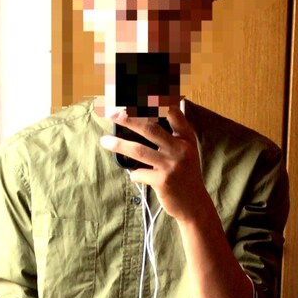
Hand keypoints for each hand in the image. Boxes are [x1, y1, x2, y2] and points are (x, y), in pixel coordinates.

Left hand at [100, 102, 210, 223]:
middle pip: (150, 127)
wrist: (193, 204)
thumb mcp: (185, 151)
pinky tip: (133, 174)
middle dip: (129, 118)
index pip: (172, 112)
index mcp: (186, 137)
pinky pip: (139, 173)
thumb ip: (172, 134)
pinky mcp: (163, 181)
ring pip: (140, 150)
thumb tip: (144, 118)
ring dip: (119, 145)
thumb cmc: (185, 175)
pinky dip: (133, 173)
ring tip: (104, 141)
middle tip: (113, 114)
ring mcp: (171, 165)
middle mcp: (180, 148)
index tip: (140, 92)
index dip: (156, 100)